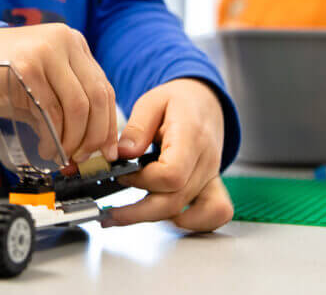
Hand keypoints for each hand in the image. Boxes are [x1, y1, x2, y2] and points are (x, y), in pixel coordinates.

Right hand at [0, 23, 118, 162]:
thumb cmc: (2, 74)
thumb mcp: (43, 80)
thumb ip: (68, 101)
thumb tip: (93, 142)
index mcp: (74, 43)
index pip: (104, 88)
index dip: (109, 124)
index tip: (107, 150)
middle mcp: (65, 41)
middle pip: (96, 98)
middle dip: (94, 136)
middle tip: (83, 158)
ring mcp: (45, 51)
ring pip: (77, 106)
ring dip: (72, 140)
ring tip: (61, 155)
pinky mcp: (26, 66)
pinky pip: (50, 111)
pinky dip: (53, 137)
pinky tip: (46, 148)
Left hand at [109, 79, 232, 231]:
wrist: (204, 102)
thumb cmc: (178, 102)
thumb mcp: (152, 102)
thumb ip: (137, 128)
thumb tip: (122, 153)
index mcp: (191, 136)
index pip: (172, 174)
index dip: (143, 180)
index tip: (122, 175)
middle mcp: (205, 160)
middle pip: (176, 200)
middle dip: (138, 211)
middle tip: (110, 213)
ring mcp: (211, 176)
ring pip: (189, 212)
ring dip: (155, 219)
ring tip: (124, 217)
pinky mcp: (213, 186)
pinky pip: (215, 214)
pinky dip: (192, 223)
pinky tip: (165, 217)